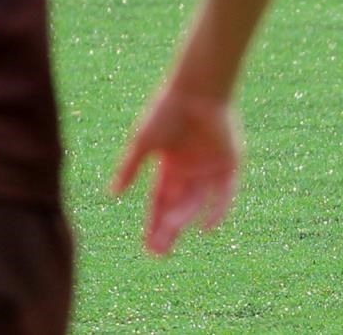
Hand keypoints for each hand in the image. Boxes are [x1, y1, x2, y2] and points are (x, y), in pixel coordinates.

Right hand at [110, 91, 242, 255]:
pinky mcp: (230, 161)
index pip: (160, 203)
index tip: (148, 246)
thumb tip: (112, 194)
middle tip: (159, 252)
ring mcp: (210, 167)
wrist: (197, 90)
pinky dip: (219, 209)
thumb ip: (129, 168)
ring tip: (172, 235)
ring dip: (185, 219)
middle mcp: (191, 170)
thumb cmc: (166, 112)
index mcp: (169, 166)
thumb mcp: (143, 143)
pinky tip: (208, 227)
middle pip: (179, 207)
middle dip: (168, 229)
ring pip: (198, 202)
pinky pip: (226, 191)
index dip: (154, 224)